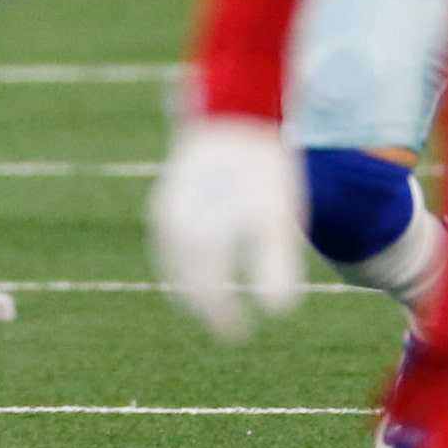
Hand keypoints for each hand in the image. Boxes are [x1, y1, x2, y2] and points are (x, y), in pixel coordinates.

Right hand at [148, 115, 304, 341]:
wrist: (241, 112)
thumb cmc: (264, 169)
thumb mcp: (278, 220)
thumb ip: (276, 266)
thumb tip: (280, 312)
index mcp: (201, 232)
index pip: (206, 291)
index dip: (221, 318)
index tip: (239, 335)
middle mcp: (175, 223)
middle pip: (184, 280)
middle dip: (205, 308)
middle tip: (228, 328)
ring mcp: (167, 210)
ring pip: (172, 264)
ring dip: (189, 288)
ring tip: (211, 306)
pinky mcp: (167, 199)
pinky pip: (168, 246)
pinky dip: (181, 266)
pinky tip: (200, 271)